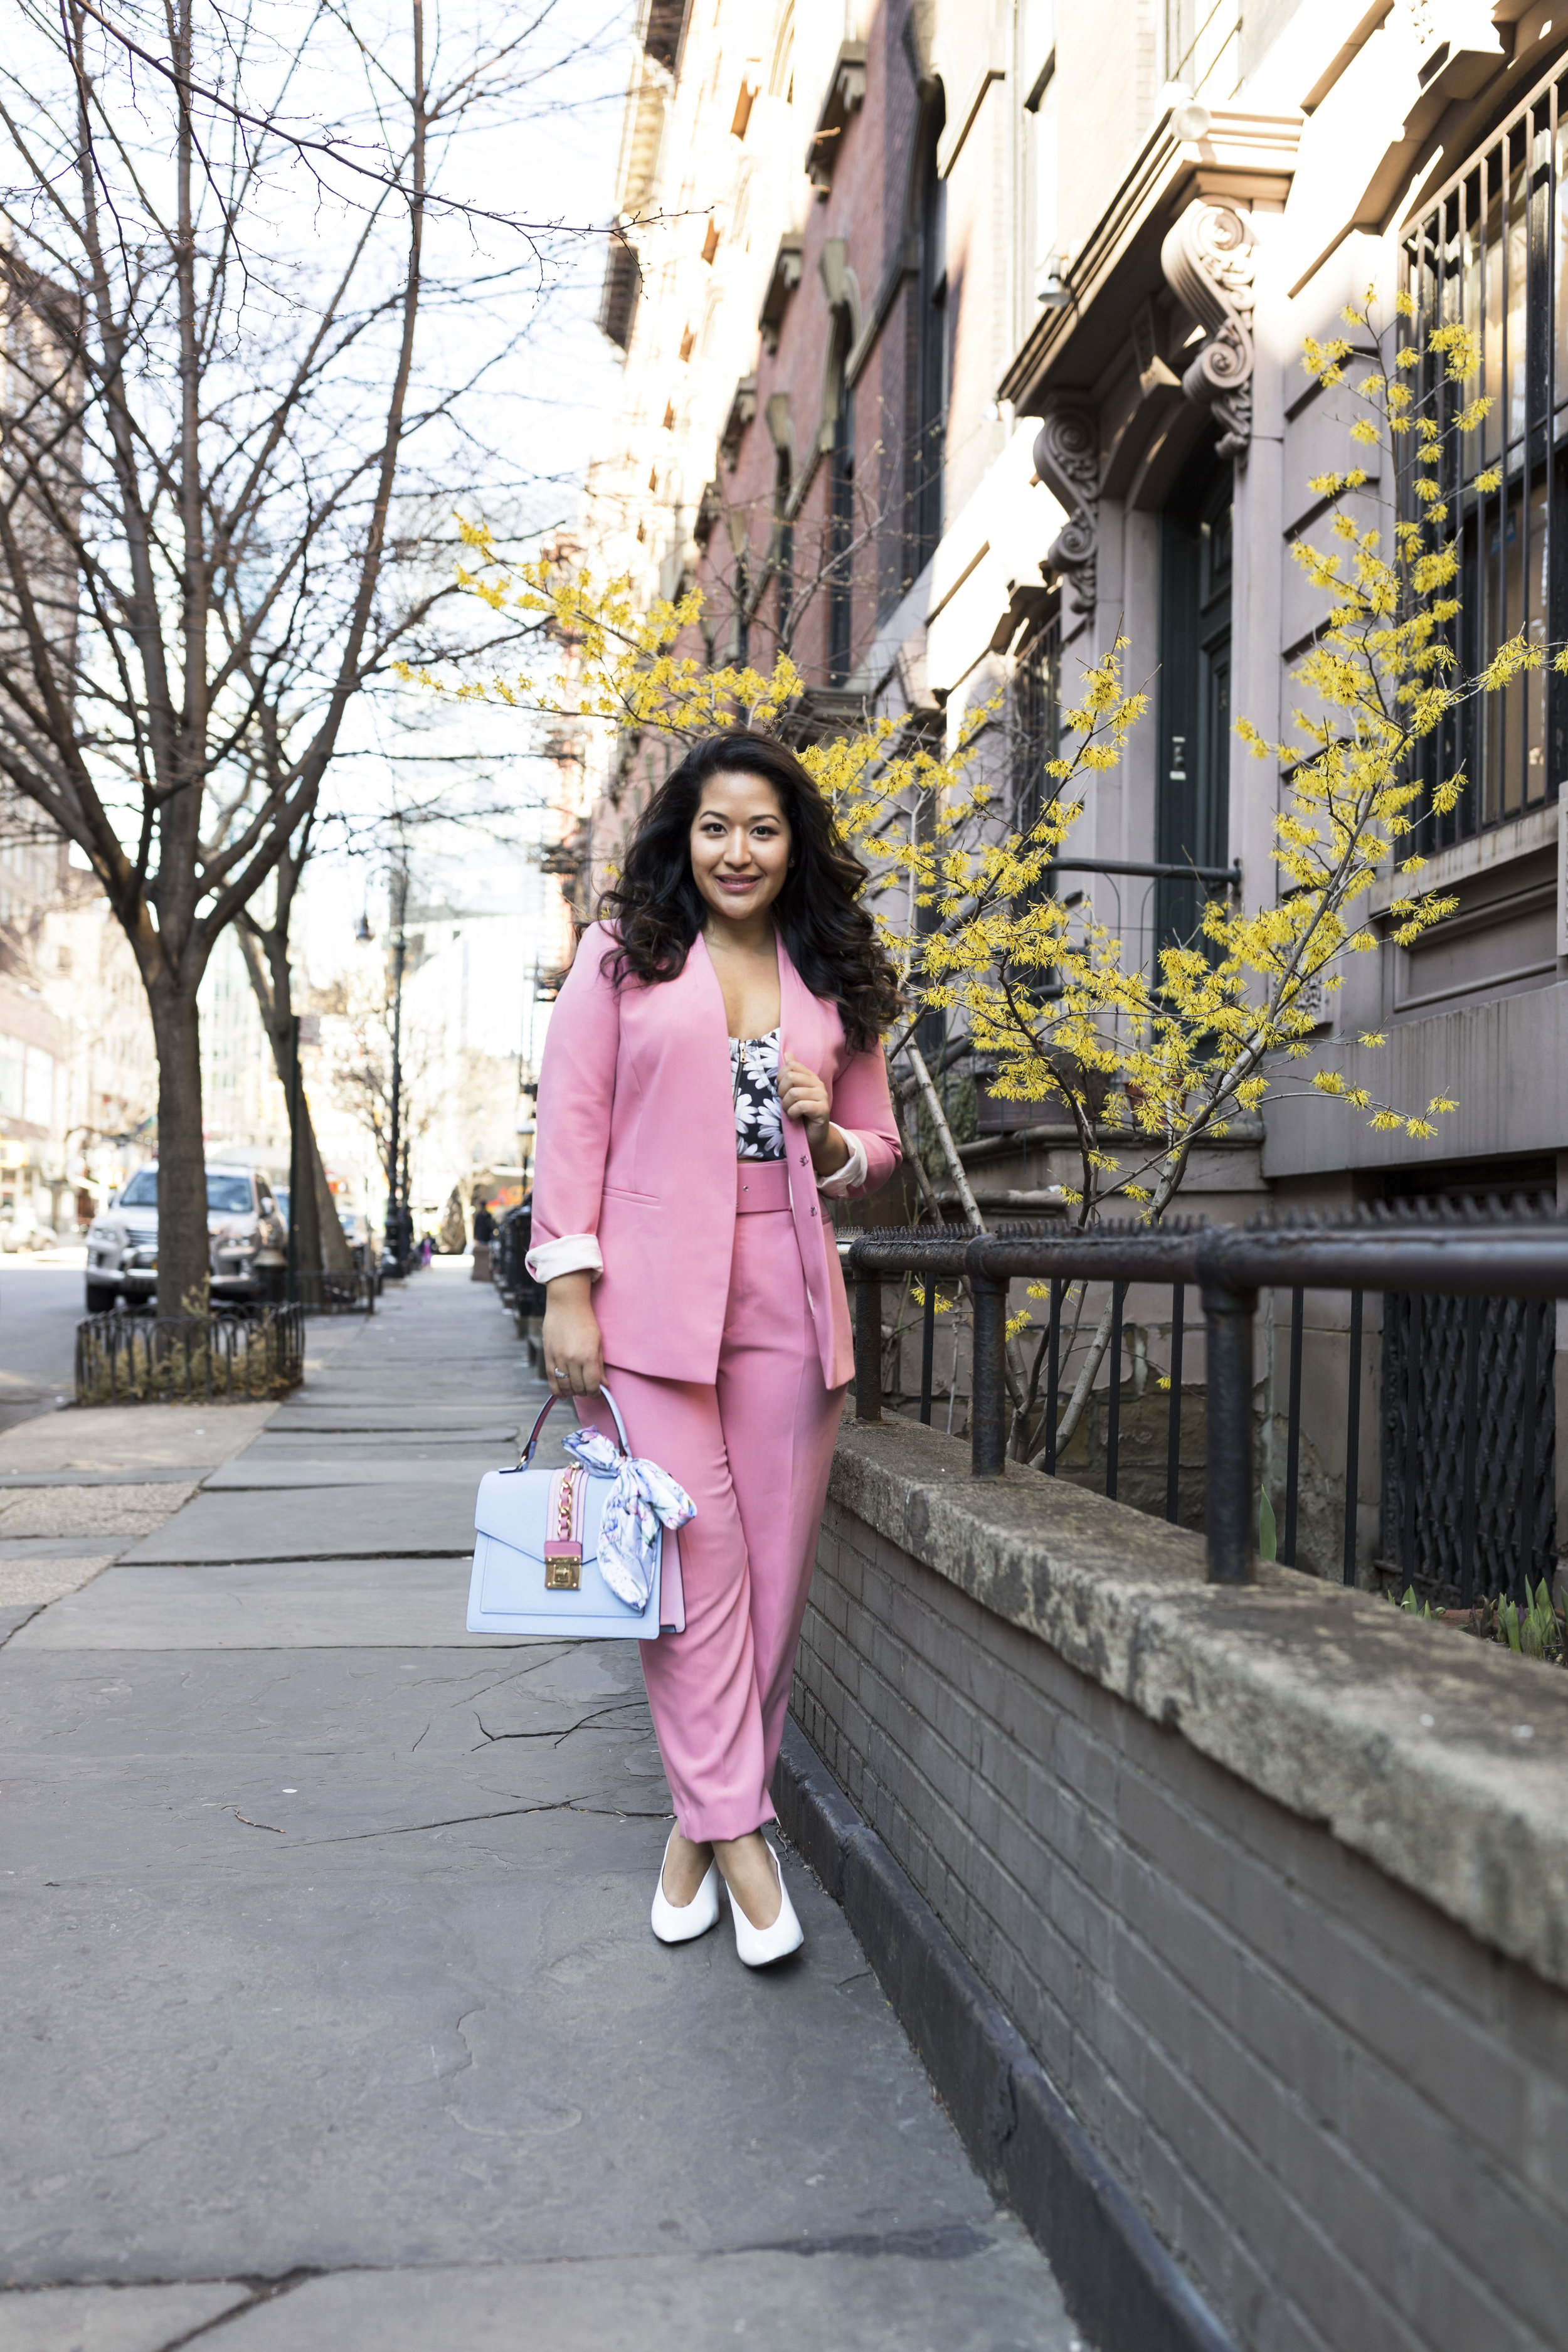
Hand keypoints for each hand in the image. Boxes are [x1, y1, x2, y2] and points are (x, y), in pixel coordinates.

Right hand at [541, 1271, 603, 1395]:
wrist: (566, 1305)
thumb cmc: (586, 1322)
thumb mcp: (598, 1343)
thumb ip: (600, 1366)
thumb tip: (604, 1385)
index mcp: (588, 1356)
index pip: (592, 1385)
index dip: (595, 1393)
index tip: (597, 1392)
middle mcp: (572, 1360)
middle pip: (578, 1388)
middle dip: (585, 1392)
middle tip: (588, 1389)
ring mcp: (558, 1359)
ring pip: (564, 1386)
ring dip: (572, 1392)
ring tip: (577, 1389)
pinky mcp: (548, 1356)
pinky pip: (551, 1380)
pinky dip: (557, 1390)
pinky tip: (563, 1394)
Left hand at [780, 1053, 849, 1176]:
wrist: (813, 1137)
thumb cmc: (801, 1115)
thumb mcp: (792, 1093)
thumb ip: (790, 1074)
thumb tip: (787, 1054)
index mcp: (810, 1077)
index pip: (790, 1066)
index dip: (780, 1079)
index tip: (782, 1092)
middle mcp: (818, 1084)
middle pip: (790, 1077)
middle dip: (782, 1093)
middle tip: (786, 1104)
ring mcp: (822, 1096)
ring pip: (793, 1093)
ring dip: (786, 1106)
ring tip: (791, 1112)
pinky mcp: (823, 1109)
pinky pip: (801, 1106)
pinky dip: (793, 1113)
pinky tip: (795, 1117)